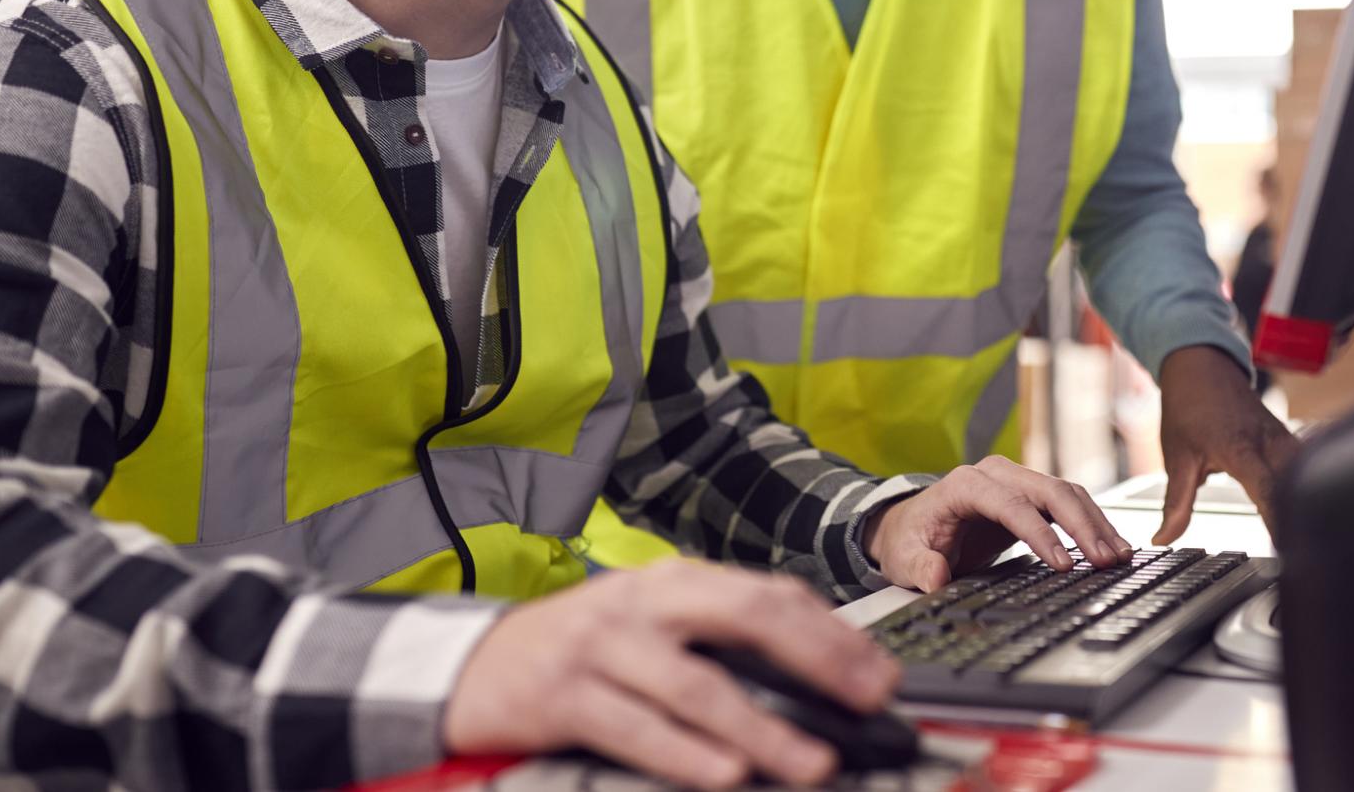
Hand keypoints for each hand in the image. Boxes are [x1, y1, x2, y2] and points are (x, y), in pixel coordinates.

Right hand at [443, 558, 897, 789]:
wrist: (473, 665)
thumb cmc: (582, 651)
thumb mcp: (651, 627)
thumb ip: (718, 640)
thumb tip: (816, 676)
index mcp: (675, 582)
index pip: (770, 594)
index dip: (832, 632)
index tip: (879, 674)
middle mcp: (644, 603)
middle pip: (745, 618)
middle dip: (817, 659)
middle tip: (866, 700)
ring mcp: (603, 646)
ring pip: (697, 686)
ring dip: (761, 729)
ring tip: (812, 761)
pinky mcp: (563, 696)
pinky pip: (636, 728)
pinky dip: (684, 754)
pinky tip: (724, 776)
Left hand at [862, 455, 1134, 591]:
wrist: (912, 525)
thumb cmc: (910, 539)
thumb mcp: (904, 558)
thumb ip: (921, 566)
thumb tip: (936, 578)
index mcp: (965, 484)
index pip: (1011, 504)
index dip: (1039, 533)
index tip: (1062, 564)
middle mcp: (996, 474)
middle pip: (1049, 491)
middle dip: (1081, 526)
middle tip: (1105, 560)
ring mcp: (1016, 481)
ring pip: (1066, 493)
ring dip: (1095, 524)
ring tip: (1118, 556)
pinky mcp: (1031, 496)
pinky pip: (1068, 503)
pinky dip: (1091, 523)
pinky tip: (1111, 545)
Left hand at [1152, 344, 1298, 545]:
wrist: (1200, 364)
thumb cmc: (1188, 405)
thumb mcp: (1176, 457)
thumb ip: (1176, 503)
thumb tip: (1163, 539)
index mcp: (1240, 449)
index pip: (1270, 491)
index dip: (1280, 521)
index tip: (1287, 550)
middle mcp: (1269, 443)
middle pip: (1298, 485)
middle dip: (1301, 520)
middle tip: (1302, 557)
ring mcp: (1283, 439)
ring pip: (1306, 474)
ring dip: (1306, 501)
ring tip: (1309, 540)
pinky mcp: (1288, 439)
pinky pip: (1305, 464)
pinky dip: (1305, 486)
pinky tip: (1306, 510)